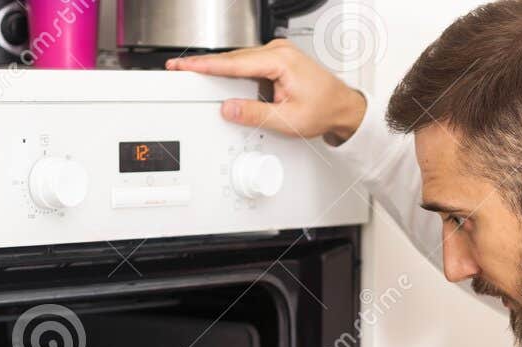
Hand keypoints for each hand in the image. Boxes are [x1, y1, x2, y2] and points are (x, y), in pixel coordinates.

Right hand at [167, 40, 367, 144]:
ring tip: (193, 74)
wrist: (343, 108)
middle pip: (233, 59)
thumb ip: (256, 115)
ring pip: (239, 61)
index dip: (206, 66)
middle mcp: (278, 52)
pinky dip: (232, 72)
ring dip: (218, 69)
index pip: (234, 63)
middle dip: (205, 65)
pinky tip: (218, 77)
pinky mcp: (276, 61)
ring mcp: (277, 54)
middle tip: (178, 69)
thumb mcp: (288, 120)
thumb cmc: (324, 110)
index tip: (185, 66)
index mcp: (280, 61)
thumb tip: (230, 109)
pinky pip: (247, 65)